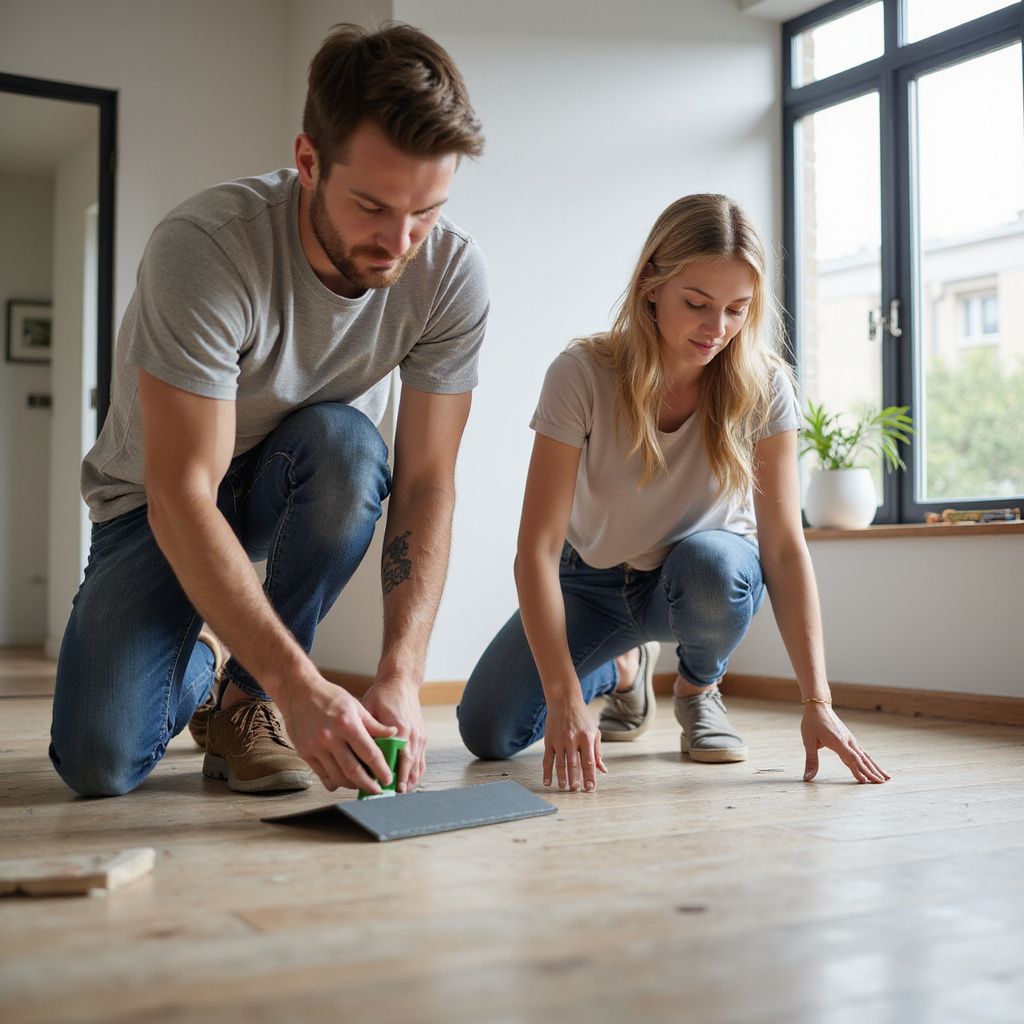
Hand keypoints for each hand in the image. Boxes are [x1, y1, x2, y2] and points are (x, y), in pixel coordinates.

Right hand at [278, 674, 396, 792]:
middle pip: (353, 770)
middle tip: (377, 791)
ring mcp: (316, 747)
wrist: (299, 692)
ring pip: (337, 776)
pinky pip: (322, 774)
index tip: (387, 778)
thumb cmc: (329, 697)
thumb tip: (393, 733)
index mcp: (347, 724)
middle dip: (368, 784)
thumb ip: (373, 724)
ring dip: (351, 784)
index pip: (369, 753)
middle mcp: (330, 737)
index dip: (380, 769)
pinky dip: (334, 780)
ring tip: (361, 785)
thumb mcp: (355, 705)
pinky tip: (343, 780)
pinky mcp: (305, 753)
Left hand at [362, 677, 426, 792]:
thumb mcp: (369, 710)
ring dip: (409, 781)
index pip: (399, 759)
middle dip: (401, 783)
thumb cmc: (383, 694)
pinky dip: (416, 772)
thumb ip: (368, 731)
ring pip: (418, 766)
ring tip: (398, 794)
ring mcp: (420, 736)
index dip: (393, 776)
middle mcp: (413, 735)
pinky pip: (422, 760)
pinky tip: (408, 781)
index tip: (386, 789)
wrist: (401, 681)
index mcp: (401, 729)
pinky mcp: (422, 736)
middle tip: (391, 797)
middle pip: (410, 767)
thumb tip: (358, 751)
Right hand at [543, 700, 606, 791]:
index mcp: (586, 737)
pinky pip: (547, 759)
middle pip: (574, 765)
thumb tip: (602, 770)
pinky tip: (548, 782)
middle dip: (576, 780)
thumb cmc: (582, 717)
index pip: (589, 762)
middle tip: (576, 791)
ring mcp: (559, 740)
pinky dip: (547, 772)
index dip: (590, 777)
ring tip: (564, 788)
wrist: (564, 700)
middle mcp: (572, 739)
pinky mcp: (549, 741)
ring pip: (560, 764)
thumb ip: (597, 751)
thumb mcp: (594, 731)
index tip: (590, 789)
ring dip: (562, 778)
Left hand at [801, 703, 889, 783]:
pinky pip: (862, 752)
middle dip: (872, 772)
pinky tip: (873, 766)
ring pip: (865, 756)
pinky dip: (869, 760)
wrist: (819, 706)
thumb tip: (807, 778)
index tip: (865, 782)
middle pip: (862, 759)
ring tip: (886, 777)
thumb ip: (811, 761)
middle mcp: (847, 741)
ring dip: (875, 767)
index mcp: (838, 742)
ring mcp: (850, 739)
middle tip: (882, 783)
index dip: (858, 771)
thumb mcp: (808, 741)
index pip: (851, 759)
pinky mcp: (850, 738)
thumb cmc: (812, 723)